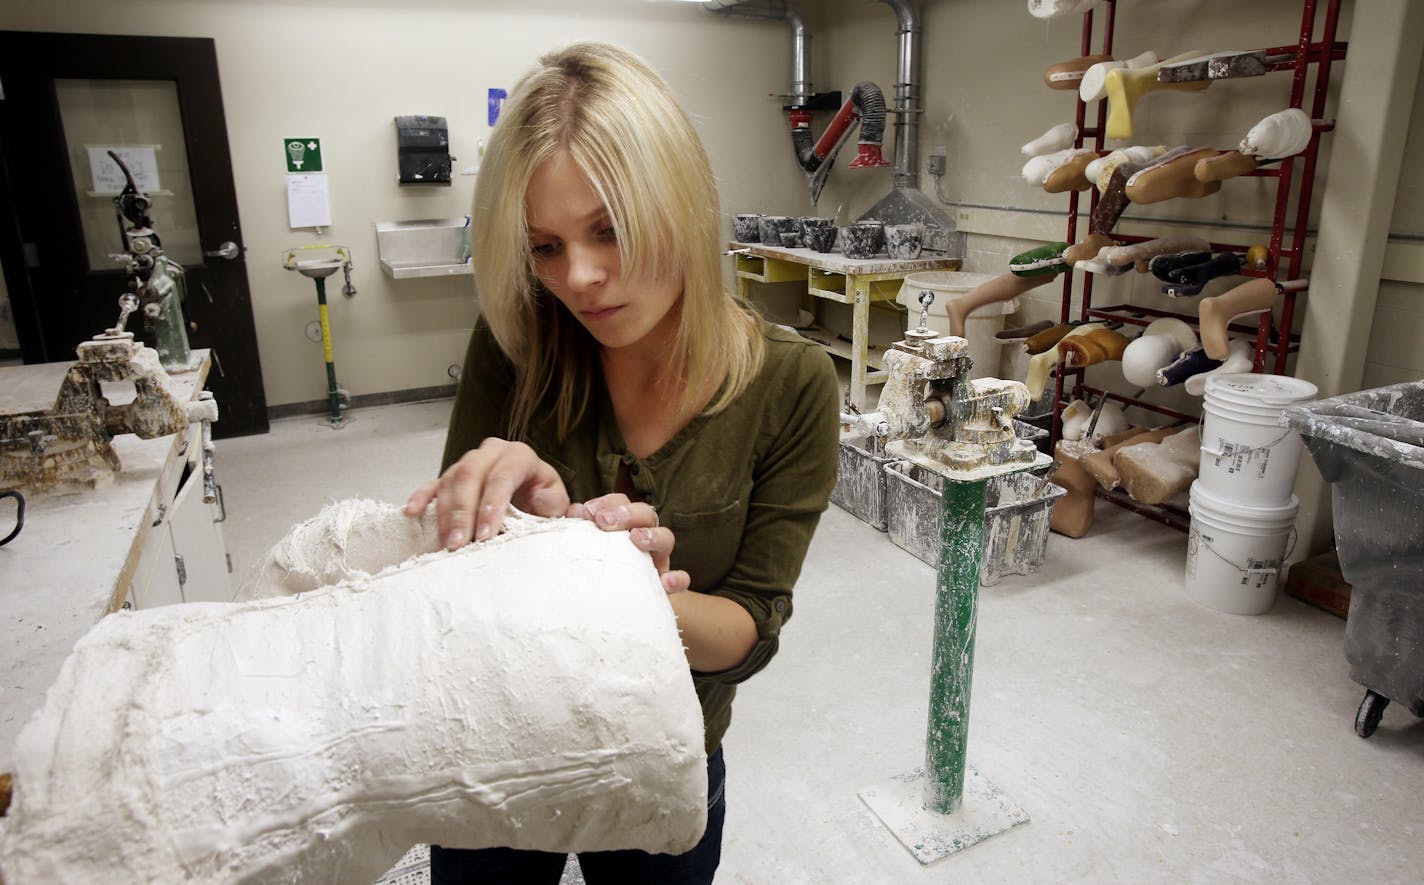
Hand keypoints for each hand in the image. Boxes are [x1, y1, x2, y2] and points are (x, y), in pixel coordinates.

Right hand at [404, 438, 569, 549]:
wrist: (532, 499)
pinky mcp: (452, 476)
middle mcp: (492, 452)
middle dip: (463, 512)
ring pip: (450, 480)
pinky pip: (433, 483)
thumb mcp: (556, 506)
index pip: (503, 476)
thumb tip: (547, 503)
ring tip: (446, 544)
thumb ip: (557, 507)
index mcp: (520, 456)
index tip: (485, 535)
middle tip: (459, 544)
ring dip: (445, 514)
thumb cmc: (543, 503)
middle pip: (470, 475)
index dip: (492, 506)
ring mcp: (469, 461)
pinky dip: (422, 497)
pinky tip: (412, 513)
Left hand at [572, 493, 690, 594]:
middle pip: (645, 514)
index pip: (621, 502)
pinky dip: (676, 579)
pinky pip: (679, 579)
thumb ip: (580, 529)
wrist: (606, 605)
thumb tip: (574, 509)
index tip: (588, 512)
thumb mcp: (586, 547)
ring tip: (637, 538)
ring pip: (666, 538)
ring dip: (654, 535)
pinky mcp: (664, 585)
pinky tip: (666, 582)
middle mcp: (644, 536)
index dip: (607, 502)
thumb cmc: (595, 569)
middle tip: (605, 522)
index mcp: (624, 524)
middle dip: (627, 513)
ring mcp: (657, 559)